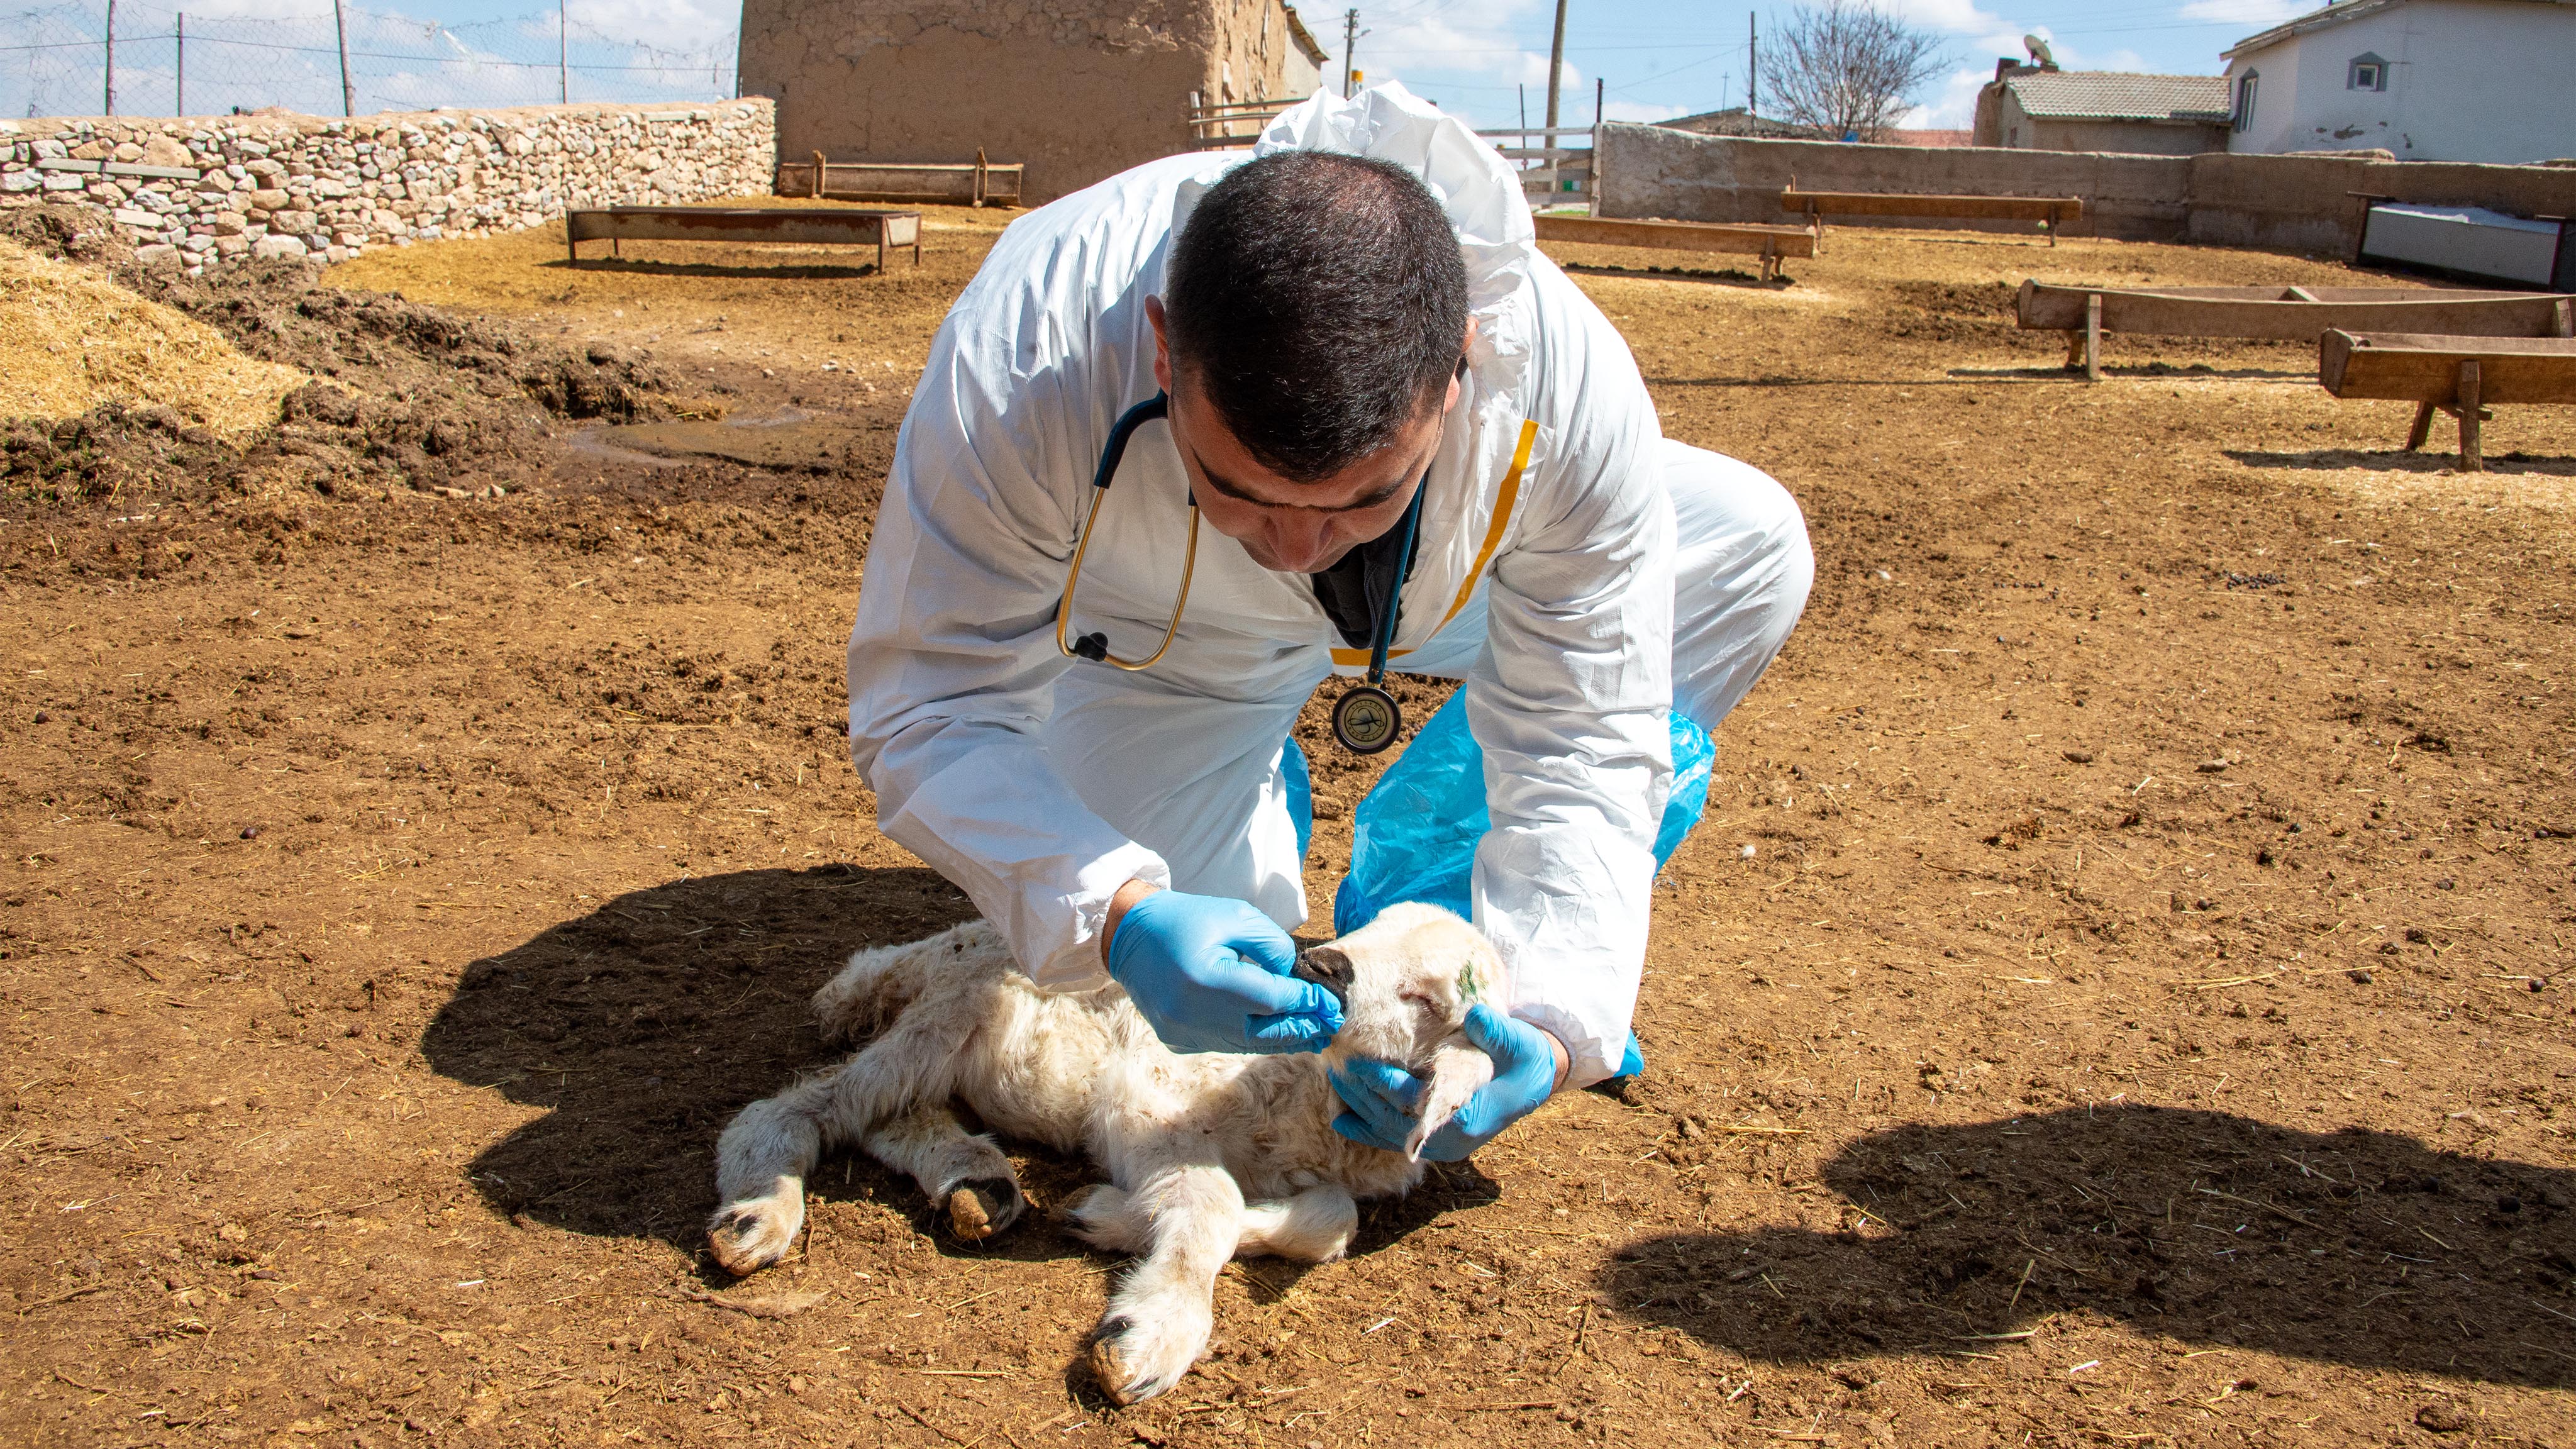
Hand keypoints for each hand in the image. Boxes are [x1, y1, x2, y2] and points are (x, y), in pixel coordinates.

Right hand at [1105, 888, 1343, 1053]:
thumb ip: (1271, 946)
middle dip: (1301, 1029)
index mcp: (1206, 979)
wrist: (1129, 935)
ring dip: (1281, 1040)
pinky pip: (1225, 1044)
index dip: (1305, 1003)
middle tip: (1331, 1025)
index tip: (1331, 1003)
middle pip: (1262, 1032)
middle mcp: (1192, 1013)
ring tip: (1312, 1036)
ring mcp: (1182, 1032)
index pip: (1270, 999)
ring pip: (1245, 1044)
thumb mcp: (1234, 915)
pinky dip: (1253, 1039)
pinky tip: (1275, 1033)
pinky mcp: (1178, 1040)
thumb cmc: (1186, 919)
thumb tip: (1293, 979)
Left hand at [1328, 1004, 1563, 1161]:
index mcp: (1467, 1116)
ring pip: (1389, 1131)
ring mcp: (1441, 1144)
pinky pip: (1394, 1139)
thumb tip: (1476, 1018)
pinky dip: (1367, 1129)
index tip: (1358, 1061)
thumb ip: (1497, 1033)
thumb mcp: (1519, 1042)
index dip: (1383, 1082)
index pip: (1413, 1102)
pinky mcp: (1435, 1140)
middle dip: (1362, 1093)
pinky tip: (1341, 1118)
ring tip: (1334, 1077)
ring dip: (1359, 1106)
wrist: (1532, 1083)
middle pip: (1392, 1119)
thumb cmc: (1523, 1059)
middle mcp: (1450, 1138)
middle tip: (1334, 1064)